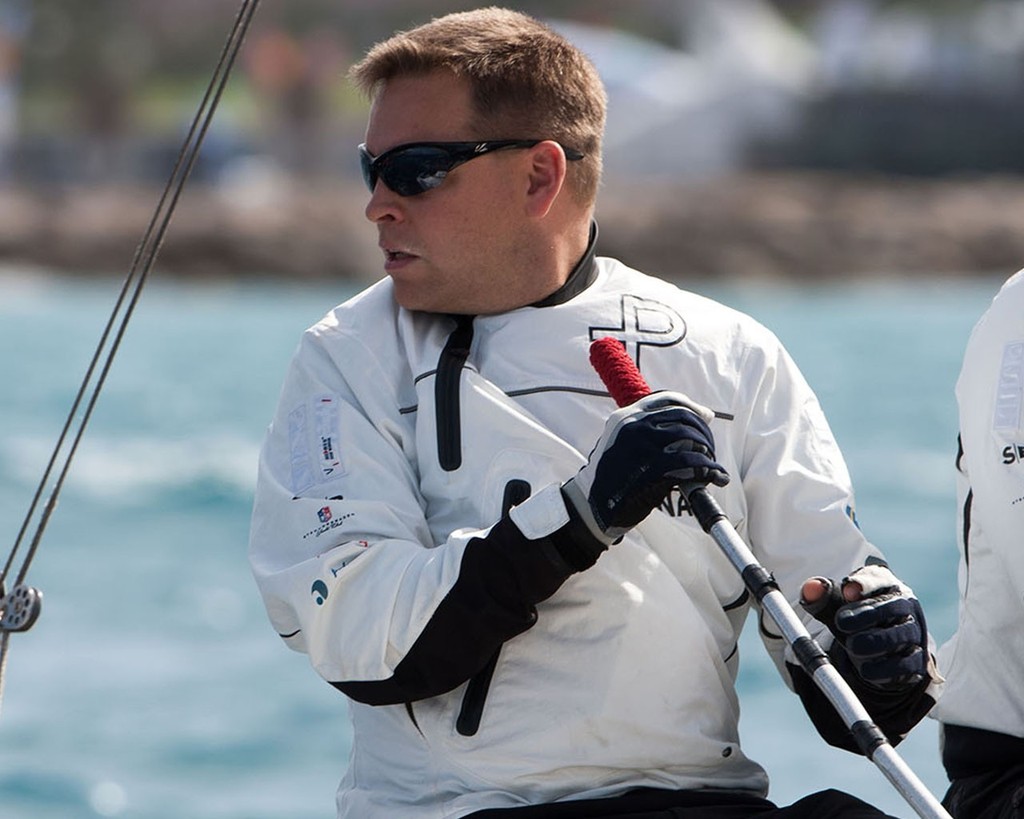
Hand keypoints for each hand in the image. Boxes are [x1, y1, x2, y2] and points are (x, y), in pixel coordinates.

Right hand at [562, 391, 728, 543]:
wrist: (590, 506)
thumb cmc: (611, 477)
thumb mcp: (621, 444)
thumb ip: (647, 432)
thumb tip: (693, 424)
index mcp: (625, 417)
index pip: (666, 399)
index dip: (692, 406)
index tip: (707, 416)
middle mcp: (632, 426)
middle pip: (683, 417)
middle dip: (704, 432)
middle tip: (710, 449)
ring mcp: (641, 446)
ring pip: (689, 438)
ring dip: (708, 452)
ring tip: (712, 465)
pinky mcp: (650, 469)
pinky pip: (690, 463)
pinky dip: (708, 470)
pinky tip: (714, 477)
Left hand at [801, 564, 929, 690]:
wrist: (876, 649)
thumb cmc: (854, 617)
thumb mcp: (835, 605)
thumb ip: (820, 596)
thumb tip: (811, 589)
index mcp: (885, 585)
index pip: (878, 577)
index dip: (864, 583)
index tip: (847, 589)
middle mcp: (905, 607)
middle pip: (892, 606)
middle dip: (867, 614)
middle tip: (840, 622)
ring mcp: (913, 634)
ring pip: (900, 636)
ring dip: (874, 642)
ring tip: (853, 646)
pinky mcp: (916, 662)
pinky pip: (905, 665)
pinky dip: (884, 669)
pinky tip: (865, 669)